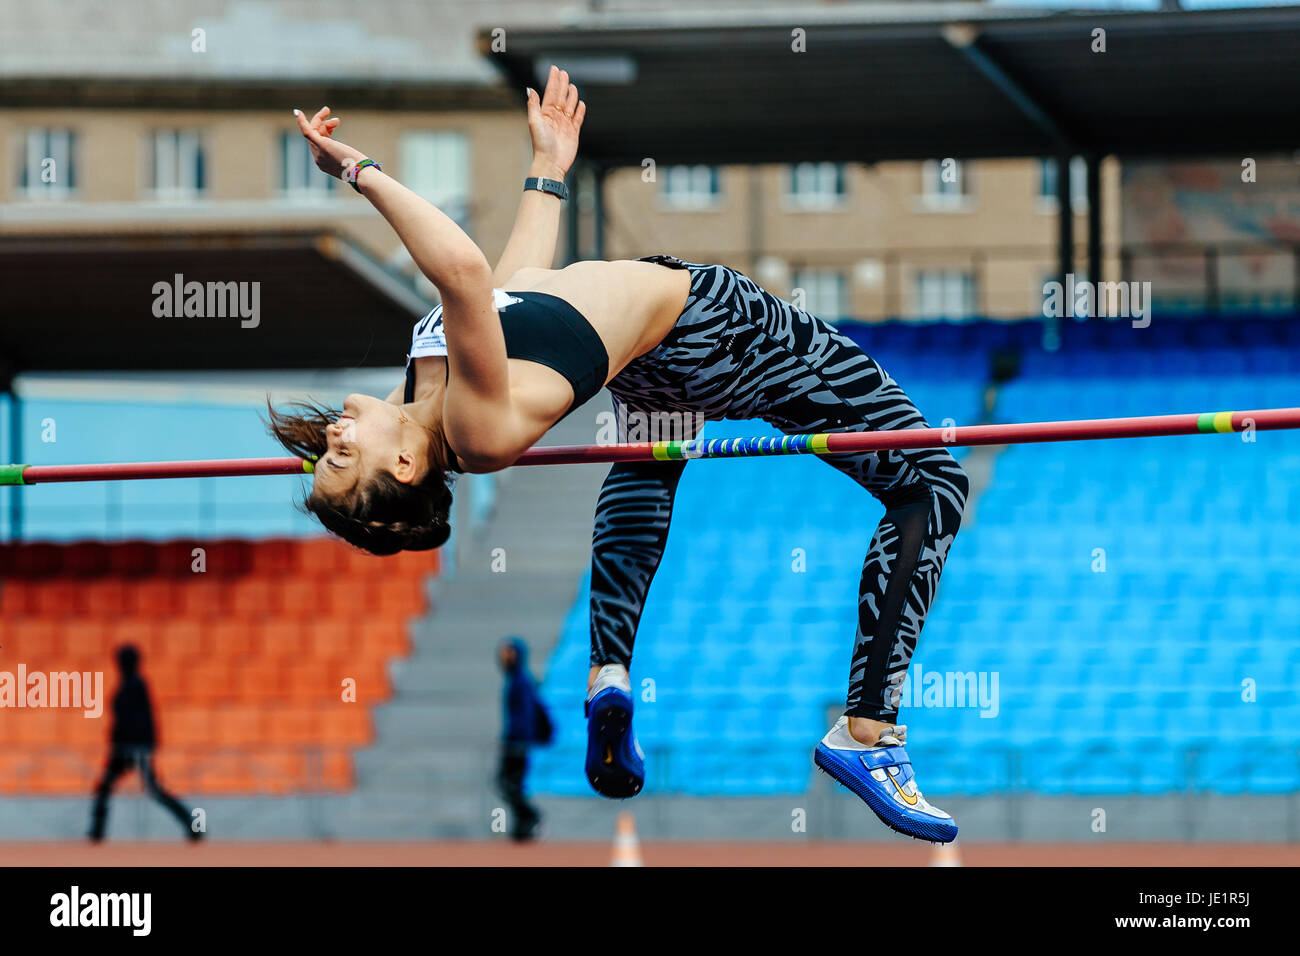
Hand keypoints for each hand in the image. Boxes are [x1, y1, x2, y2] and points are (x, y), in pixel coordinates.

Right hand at [293, 106, 365, 179]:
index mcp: (324, 163)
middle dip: (324, 124)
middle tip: (337, 120)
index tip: (332, 124)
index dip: (325, 132)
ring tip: (337, 120)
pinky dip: (302, 121)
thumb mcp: (353, 163)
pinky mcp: (321, 145)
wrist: (361, 174)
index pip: (319, 143)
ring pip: (313, 131)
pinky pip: (307, 131)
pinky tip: (298, 112)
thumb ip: (349, 158)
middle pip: (316, 136)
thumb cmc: (362, 171)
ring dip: (322, 120)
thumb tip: (357, 157)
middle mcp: (318, 159)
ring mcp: (318, 153)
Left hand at [526, 65, 585, 179]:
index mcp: (545, 114)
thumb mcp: (534, 122)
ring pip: (570, 106)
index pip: (550, 93)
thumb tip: (529, 89)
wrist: (551, 163)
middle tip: (564, 73)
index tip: (554, 69)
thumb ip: (533, 105)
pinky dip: (579, 111)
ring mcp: (565, 125)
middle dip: (562, 85)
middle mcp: (555, 118)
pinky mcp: (573, 133)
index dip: (553, 81)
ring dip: (571, 96)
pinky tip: (581, 103)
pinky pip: (577, 119)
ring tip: (572, 86)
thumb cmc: (541, 145)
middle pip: (560, 97)